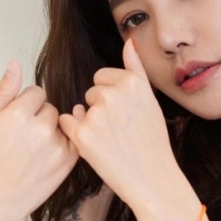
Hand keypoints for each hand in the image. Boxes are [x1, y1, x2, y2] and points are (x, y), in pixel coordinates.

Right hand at [0, 60, 78, 220]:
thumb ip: (2, 93)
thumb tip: (14, 65)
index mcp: (18, 115)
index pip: (37, 92)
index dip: (26, 105)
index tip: (17, 121)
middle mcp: (41, 128)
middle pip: (51, 108)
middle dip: (40, 118)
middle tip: (23, 139)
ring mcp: (58, 146)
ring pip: (63, 124)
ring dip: (53, 132)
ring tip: (33, 151)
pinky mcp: (69, 161)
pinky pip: (73, 140)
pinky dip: (64, 145)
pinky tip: (46, 157)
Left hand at [58, 39, 179, 208]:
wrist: (152, 177)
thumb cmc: (152, 141)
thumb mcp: (150, 101)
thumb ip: (136, 69)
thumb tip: (128, 43)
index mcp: (132, 83)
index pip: (103, 77)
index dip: (113, 97)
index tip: (127, 115)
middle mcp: (114, 95)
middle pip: (91, 93)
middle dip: (101, 109)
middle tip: (121, 131)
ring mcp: (97, 115)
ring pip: (80, 109)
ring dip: (90, 123)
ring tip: (112, 141)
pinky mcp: (83, 135)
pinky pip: (67, 123)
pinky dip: (76, 134)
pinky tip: (96, 146)